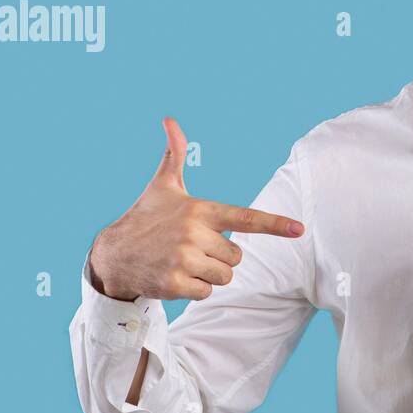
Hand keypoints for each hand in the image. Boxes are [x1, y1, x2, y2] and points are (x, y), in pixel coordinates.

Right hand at [88, 116, 304, 301]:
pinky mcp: (175, 283)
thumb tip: (170, 119)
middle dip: (219, 257)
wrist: (113, 254)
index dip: (274, 224)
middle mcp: (193, 233)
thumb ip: (175, 156)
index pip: (245, 218)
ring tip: (183, 262)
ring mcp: (184, 259)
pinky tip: (175, 277)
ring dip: (209, 275)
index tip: (299, 229)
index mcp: (200, 210)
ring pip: (225, 276)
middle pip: (236, 257)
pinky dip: (195, 290)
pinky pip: (207, 292)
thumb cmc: (145, 217)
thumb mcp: (163, 186)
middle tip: (192, 249)